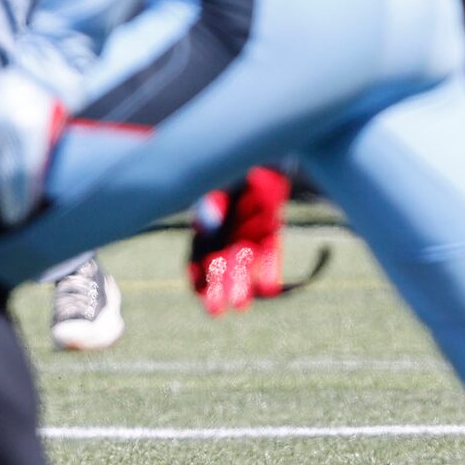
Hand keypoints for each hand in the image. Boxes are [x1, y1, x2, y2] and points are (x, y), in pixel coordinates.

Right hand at [187, 166, 290, 313]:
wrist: (262, 152)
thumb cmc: (229, 167)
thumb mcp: (215, 184)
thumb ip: (208, 203)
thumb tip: (204, 226)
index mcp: (206, 225)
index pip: (197, 254)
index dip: (195, 272)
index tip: (195, 288)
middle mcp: (225, 234)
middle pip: (219, 266)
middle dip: (216, 288)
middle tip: (214, 311)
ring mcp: (247, 234)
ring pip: (242, 265)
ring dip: (240, 285)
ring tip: (239, 305)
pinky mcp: (269, 232)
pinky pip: (269, 254)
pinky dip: (268, 269)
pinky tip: (269, 287)